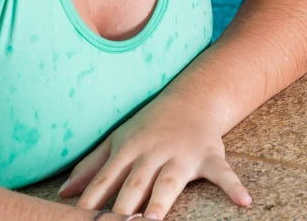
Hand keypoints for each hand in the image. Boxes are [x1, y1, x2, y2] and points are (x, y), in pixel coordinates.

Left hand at [57, 95, 250, 219]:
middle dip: (125, 206)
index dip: (93, 200)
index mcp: (129, 149)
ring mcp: (183, 154)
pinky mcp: (210, 156)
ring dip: (162, 201)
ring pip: (170, 182)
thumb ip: (92, 167)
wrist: (193, 99)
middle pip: (136, 183)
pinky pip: (223, 173)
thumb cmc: (149, 125)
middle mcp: (154, 152)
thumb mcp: (118, 140)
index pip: (106, 179)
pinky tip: (244, 202)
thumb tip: (63, 194)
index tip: (79, 219)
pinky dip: (234, 186)